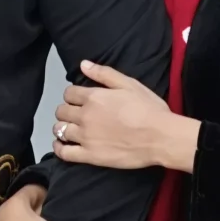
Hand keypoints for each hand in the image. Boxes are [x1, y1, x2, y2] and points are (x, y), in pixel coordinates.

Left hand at [53, 60, 201, 172]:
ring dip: (61, 127)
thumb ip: (104, 73)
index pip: (69, 93)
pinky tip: (61, 145)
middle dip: (66, 110)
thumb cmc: (148, 109)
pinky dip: (59, 148)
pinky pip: (64, 153)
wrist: (160, 137)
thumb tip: (83, 64)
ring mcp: (85, 137)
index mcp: (94, 97)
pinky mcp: (90, 156)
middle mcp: (85, 116)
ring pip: (60, 130)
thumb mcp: (129, 84)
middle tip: (75, 114)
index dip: (72, 95)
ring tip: (69, 128)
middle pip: (61, 111)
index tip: (79, 99)